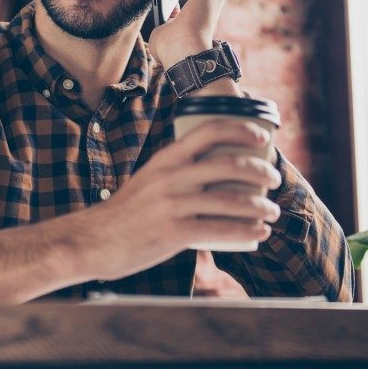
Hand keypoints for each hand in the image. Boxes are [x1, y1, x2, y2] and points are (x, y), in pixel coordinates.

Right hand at [73, 120, 281, 281]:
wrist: (93, 239)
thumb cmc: (130, 210)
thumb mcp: (152, 177)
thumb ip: (180, 170)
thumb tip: (221, 168)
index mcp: (167, 157)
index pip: (210, 130)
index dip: (241, 130)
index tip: (263, 139)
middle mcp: (171, 176)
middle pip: (228, 164)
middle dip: (260, 171)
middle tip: (274, 180)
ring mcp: (171, 204)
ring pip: (229, 199)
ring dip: (260, 205)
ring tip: (273, 211)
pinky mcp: (172, 232)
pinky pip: (219, 229)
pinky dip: (245, 230)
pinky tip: (260, 232)